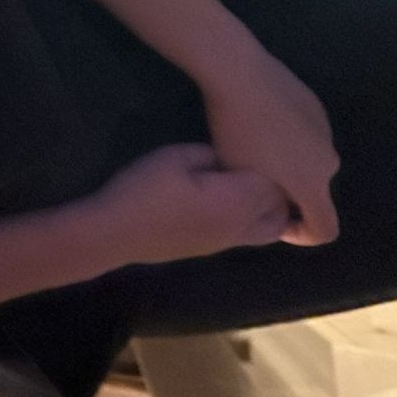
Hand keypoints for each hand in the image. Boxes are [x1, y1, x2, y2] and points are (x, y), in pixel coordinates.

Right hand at [94, 143, 291, 263]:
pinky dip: (255, 221)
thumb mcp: (173, 157)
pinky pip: (251, 237)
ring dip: (270, 210)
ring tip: (252, 187)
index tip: (258, 146)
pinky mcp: (214, 250)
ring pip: (271, 231)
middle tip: (257, 164)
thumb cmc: (145, 191)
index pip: (274, 185)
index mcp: (236, 201)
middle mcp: (241, 227)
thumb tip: (223, 159)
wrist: (115, 233)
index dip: (271, 165)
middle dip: (277, 190)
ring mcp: (228, 243)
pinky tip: (231, 203)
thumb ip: (208, 154)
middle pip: (280, 212)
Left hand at [203, 52, 340, 244]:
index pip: (325, 230)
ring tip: (252, 146)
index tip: (275, 221)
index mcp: (314, 184)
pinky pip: (306, 134)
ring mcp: (326, 130)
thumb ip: (264, 201)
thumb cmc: (235, 131)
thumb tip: (275, 201)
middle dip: (290, 193)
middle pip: (315, 191)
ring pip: (309, 160)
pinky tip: (260, 121)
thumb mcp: (241, 178)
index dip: (302, 235)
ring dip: (290, 162)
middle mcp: (329, 160)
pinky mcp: (316, 105)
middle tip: (254, 180)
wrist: (239, 73)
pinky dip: (289, 136)